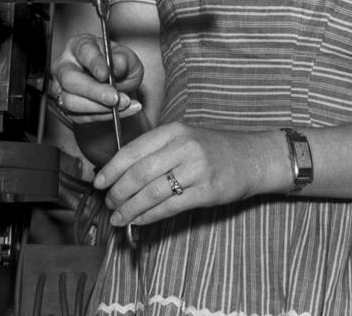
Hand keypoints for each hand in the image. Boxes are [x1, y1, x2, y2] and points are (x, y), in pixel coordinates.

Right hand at [50, 33, 144, 123]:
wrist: (118, 85)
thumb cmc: (118, 65)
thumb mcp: (128, 58)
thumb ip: (124, 59)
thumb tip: (118, 65)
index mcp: (79, 46)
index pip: (83, 52)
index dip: (94, 63)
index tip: (106, 74)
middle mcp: (65, 66)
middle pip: (70, 80)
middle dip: (94, 92)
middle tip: (115, 98)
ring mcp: (61, 88)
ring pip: (70, 102)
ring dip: (99, 108)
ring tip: (123, 104)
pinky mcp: (66, 109)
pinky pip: (81, 117)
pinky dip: (103, 116)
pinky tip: (121, 112)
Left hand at [92, 122, 278, 226]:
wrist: (253, 158)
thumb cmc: (214, 149)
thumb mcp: (186, 138)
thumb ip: (157, 151)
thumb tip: (121, 173)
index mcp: (174, 130)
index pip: (133, 150)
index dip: (112, 169)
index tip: (99, 183)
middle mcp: (184, 146)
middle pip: (139, 173)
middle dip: (118, 192)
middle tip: (109, 203)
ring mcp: (196, 169)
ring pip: (151, 192)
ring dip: (130, 208)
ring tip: (118, 217)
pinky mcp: (205, 191)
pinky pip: (169, 207)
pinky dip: (149, 216)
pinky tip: (139, 221)